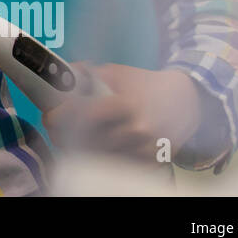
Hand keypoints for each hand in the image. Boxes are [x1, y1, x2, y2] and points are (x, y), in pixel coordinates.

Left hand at [42, 63, 202, 162]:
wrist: (187, 100)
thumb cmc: (145, 84)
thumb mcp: (116, 72)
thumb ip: (86, 74)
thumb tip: (58, 75)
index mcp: (125, 104)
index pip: (83, 115)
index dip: (61, 117)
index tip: (49, 115)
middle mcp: (136, 130)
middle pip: (87, 142)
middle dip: (66, 135)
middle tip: (56, 128)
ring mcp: (145, 150)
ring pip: (101, 157)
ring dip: (84, 148)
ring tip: (75, 136)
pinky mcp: (152, 162)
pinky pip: (119, 165)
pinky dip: (105, 158)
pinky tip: (99, 147)